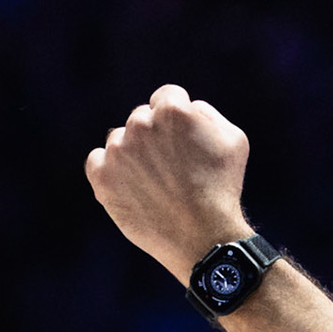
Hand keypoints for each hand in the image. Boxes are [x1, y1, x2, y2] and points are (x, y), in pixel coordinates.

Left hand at [84, 84, 252, 279]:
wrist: (201, 236)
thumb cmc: (222, 187)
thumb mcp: (234, 139)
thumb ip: (207, 113)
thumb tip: (188, 107)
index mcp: (173, 110)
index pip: (167, 96)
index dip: (179, 118)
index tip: (185, 140)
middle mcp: (141, 124)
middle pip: (142, 117)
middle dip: (156, 135)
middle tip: (173, 166)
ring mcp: (118, 150)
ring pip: (120, 139)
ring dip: (134, 153)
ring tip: (155, 182)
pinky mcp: (101, 176)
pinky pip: (98, 160)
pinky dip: (111, 170)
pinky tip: (132, 186)